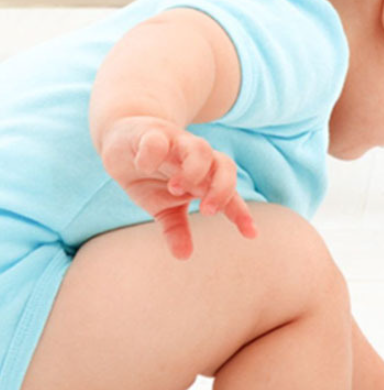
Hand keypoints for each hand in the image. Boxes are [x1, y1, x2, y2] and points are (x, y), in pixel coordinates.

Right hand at [98, 115, 257, 259]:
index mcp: (205, 177)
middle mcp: (196, 158)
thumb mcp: (162, 206)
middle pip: (225, 166)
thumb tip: (183, 256)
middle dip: (222, 189)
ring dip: (193, 171)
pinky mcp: (150, 133)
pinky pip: (157, 140)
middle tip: (206, 211)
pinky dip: (153, 153)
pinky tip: (145, 167)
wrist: (125, 138)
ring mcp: (176, 143)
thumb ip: (176, 228)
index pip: (230, 194)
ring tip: (175, 189)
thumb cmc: (152, 174)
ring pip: (200, 149)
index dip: (240, 213)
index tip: (251, 234)